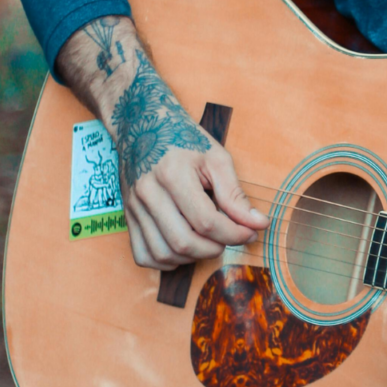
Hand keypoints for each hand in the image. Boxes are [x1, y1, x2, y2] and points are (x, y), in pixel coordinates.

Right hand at [57, 17, 268, 269]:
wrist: (142, 125)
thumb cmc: (184, 140)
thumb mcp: (216, 158)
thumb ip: (235, 194)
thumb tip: (259, 223)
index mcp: (172, 174)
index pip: (206, 221)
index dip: (234, 233)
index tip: (251, 232)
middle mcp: (148, 193)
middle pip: (184, 242)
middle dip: (216, 248)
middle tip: (231, 237)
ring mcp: (134, 207)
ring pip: (164, 254)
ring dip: (193, 258)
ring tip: (210, 242)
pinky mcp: (127, 217)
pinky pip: (144, 255)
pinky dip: (167, 261)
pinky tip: (185, 248)